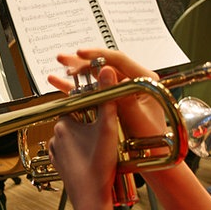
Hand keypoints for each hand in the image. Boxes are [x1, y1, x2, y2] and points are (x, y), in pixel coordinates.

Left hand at [47, 82, 117, 209]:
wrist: (91, 197)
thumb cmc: (98, 166)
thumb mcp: (107, 127)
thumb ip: (107, 97)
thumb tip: (106, 71)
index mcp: (64, 122)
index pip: (78, 103)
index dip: (93, 106)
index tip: (103, 112)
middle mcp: (56, 135)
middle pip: (76, 118)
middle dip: (90, 121)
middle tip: (103, 132)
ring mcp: (56, 150)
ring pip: (73, 134)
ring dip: (85, 136)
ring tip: (99, 145)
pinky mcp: (59, 163)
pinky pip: (70, 149)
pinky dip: (80, 150)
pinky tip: (92, 155)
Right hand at [48, 48, 165, 138]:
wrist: (153, 157)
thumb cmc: (152, 139)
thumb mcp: (138, 118)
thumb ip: (124, 96)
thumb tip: (108, 73)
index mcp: (145, 79)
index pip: (119, 60)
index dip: (97, 54)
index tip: (80, 53)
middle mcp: (131, 81)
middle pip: (103, 65)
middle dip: (81, 61)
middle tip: (63, 58)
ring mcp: (118, 91)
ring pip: (94, 76)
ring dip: (76, 70)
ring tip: (60, 63)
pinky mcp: (108, 101)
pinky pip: (89, 91)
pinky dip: (74, 87)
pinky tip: (58, 81)